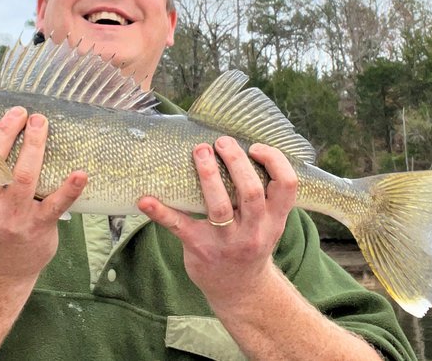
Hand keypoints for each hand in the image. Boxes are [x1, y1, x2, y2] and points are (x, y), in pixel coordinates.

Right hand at [0, 107, 86, 280]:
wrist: (3, 270)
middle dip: (5, 131)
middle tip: (20, 113)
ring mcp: (11, 219)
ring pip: (22, 175)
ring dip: (33, 145)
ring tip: (39, 124)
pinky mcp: (37, 227)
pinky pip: (55, 204)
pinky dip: (69, 189)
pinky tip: (80, 174)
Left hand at [138, 137, 296, 304]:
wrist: (239, 290)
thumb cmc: (250, 244)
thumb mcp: (269, 224)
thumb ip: (265, 196)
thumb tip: (247, 148)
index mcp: (274, 220)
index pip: (286, 185)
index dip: (274, 161)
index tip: (255, 147)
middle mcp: (254, 231)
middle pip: (250, 191)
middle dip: (236, 161)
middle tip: (221, 142)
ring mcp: (226, 242)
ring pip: (219, 206)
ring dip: (208, 175)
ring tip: (199, 151)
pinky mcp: (199, 248)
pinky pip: (179, 226)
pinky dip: (160, 212)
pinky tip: (145, 200)